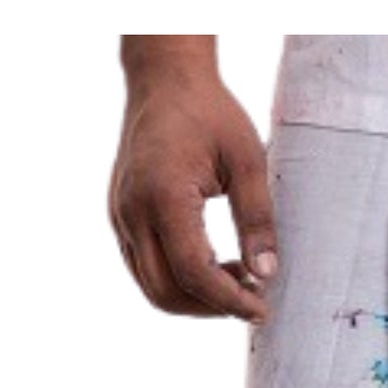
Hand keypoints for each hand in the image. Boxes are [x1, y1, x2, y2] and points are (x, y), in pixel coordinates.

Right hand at [108, 46, 275, 323]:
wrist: (164, 79)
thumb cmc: (210, 112)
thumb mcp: (247, 160)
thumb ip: (257, 218)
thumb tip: (266, 274)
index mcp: (163, 195)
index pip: (194, 272)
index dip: (229, 300)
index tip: (262, 309)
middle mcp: (132, 210)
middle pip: (166, 291)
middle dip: (211, 307)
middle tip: (253, 298)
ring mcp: (120, 215)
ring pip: (152, 286)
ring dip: (196, 298)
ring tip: (238, 279)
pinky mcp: (121, 216)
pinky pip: (145, 267)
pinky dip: (179, 280)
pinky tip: (216, 265)